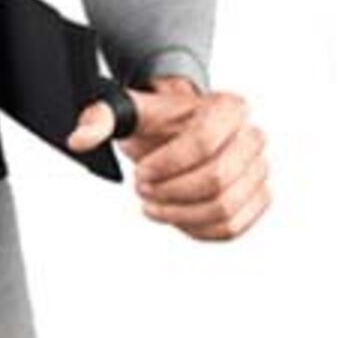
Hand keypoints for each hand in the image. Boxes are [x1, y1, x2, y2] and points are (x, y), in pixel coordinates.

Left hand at [67, 75, 270, 240]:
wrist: (175, 136)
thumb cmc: (155, 124)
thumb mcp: (125, 112)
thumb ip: (99, 119)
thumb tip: (79, 139)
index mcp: (227, 108)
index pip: (206, 141)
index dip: (167, 164)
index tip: (142, 171)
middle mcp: (251, 137)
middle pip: (218, 179)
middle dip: (171, 192)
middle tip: (144, 190)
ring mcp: (258, 170)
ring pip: (225, 208)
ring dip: (180, 214)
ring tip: (155, 204)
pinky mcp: (255, 200)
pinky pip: (232, 228)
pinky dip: (196, 229)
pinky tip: (174, 215)